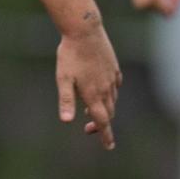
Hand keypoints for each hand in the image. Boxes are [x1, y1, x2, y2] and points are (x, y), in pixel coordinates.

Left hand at [56, 22, 120, 150]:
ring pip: (112, 100)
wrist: (85, 31)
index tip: (109, 146)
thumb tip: (67, 121)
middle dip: (101, 124)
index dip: (105, 135)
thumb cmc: (70, 55)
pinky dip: (111, 94)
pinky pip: (116, 86)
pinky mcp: (115, 69)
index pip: (102, 121)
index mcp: (93, 94)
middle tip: (86, 129)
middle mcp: (106, 89)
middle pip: (108, 113)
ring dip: (104, 109)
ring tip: (90, 109)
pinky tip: (104, 91)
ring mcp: (112, 78)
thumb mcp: (63, 78)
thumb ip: (66, 100)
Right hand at [128, 0, 179, 16]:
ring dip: (153, 8)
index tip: (174, 13)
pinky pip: (137, 0)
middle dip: (158, 9)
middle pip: (144, 1)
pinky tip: (160, 0)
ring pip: (139, 3)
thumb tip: (173, 9)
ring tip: (167, 4)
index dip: (163, 6)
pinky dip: (148, 4)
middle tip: (172, 9)